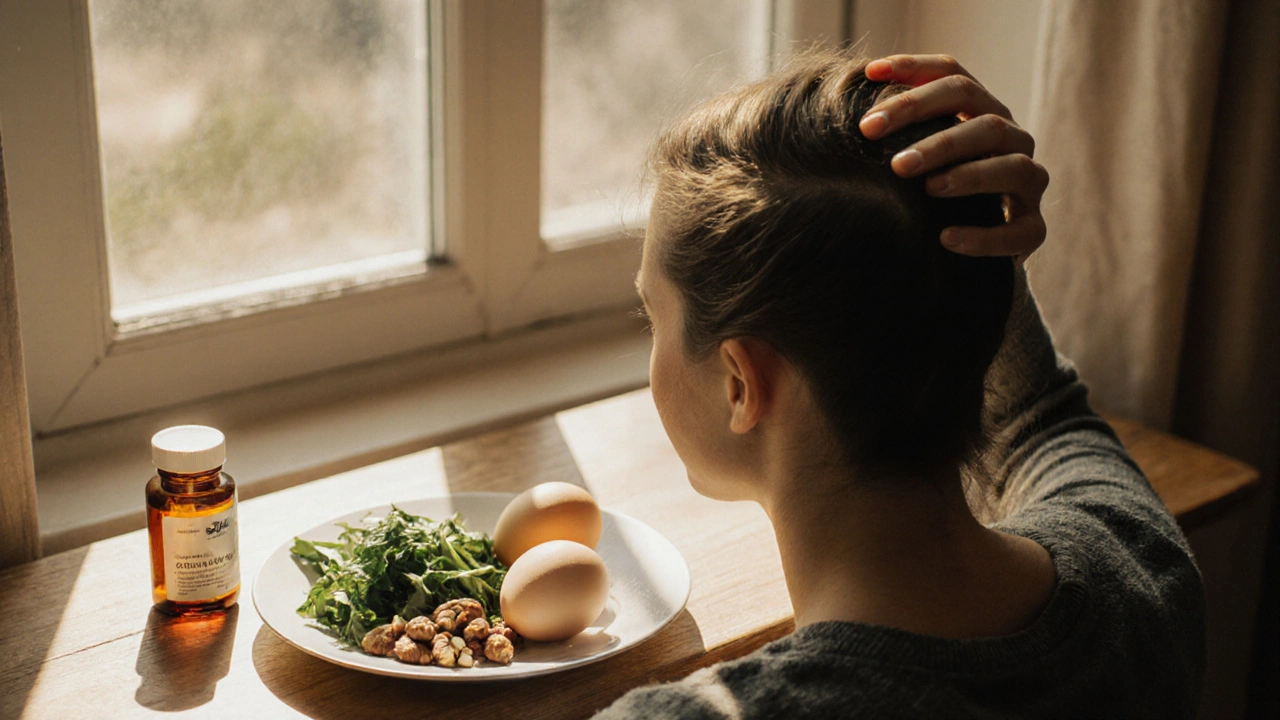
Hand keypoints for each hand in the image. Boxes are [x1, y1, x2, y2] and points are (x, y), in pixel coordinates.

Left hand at [858, 55, 1048, 263]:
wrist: (970, 245)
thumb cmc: (936, 190)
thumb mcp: (916, 152)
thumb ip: (896, 127)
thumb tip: (856, 91)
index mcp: (984, 112)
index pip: (955, 77)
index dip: (914, 69)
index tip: (870, 74)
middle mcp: (1014, 141)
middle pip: (985, 121)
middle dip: (931, 128)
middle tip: (875, 137)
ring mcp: (1030, 184)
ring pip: (1012, 168)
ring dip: (968, 175)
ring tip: (928, 188)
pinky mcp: (1033, 229)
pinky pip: (1019, 232)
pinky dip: (984, 236)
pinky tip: (946, 238)